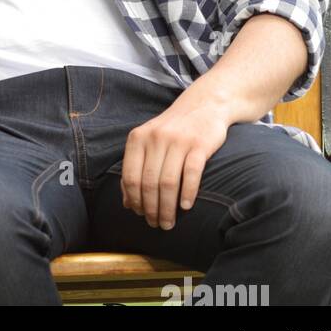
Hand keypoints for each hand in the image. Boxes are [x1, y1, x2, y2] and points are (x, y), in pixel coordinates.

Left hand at [119, 95, 230, 229]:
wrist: (204, 105)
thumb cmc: (173, 130)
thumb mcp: (149, 142)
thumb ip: (136, 167)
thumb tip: (126, 203)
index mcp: (138, 138)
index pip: (130, 176)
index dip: (134, 200)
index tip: (140, 215)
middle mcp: (155, 138)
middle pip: (149, 183)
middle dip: (151, 209)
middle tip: (157, 225)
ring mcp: (178, 141)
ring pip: (168, 182)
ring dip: (167, 208)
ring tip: (169, 223)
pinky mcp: (199, 144)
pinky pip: (191, 173)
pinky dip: (187, 193)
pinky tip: (185, 207)